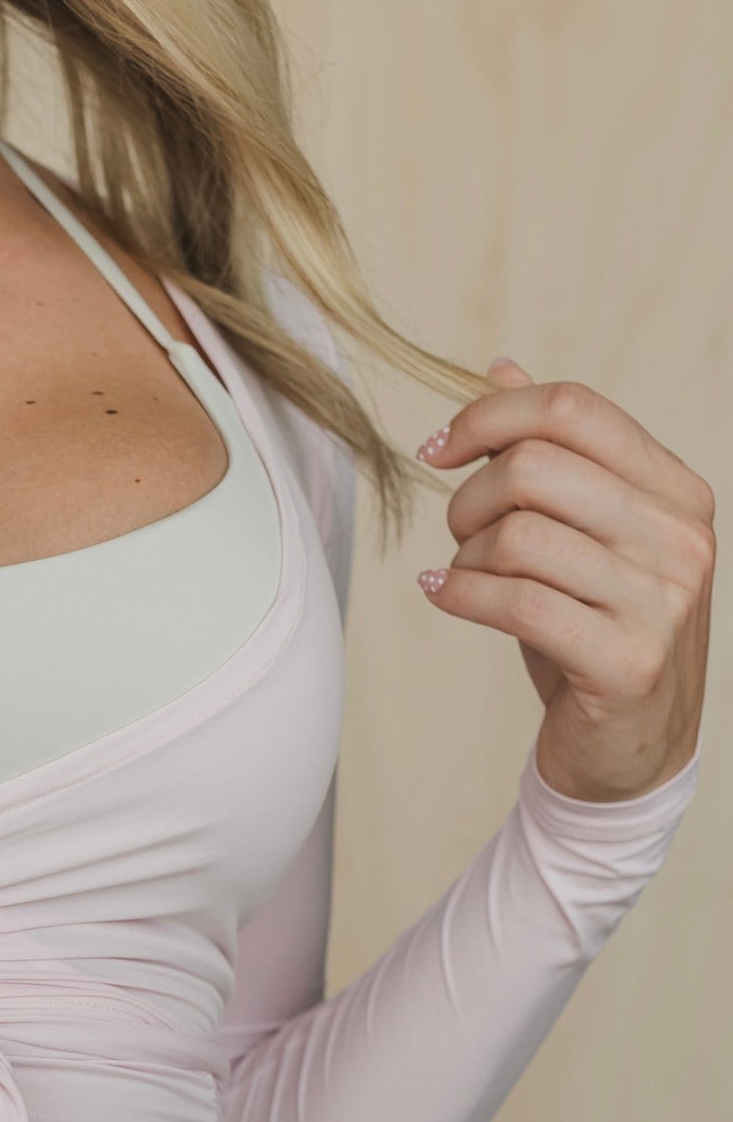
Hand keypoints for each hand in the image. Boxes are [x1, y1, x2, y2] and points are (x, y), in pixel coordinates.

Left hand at [414, 359, 713, 801]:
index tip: (439, 448)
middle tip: (457, 531)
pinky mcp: (626, 661)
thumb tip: (500, 368)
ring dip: (466, 555)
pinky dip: (460, 594)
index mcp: (677, 491)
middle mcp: (682, 538)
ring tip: (464, 576)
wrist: (629, 753)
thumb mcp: (581, 538)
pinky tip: (445, 596)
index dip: (491, 416)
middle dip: (470, 495)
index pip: (576, 410)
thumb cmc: (595, 633)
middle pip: (539, 466)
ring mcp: (662, 601)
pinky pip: (515, 601)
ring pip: (520, 535)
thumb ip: (552, 456)